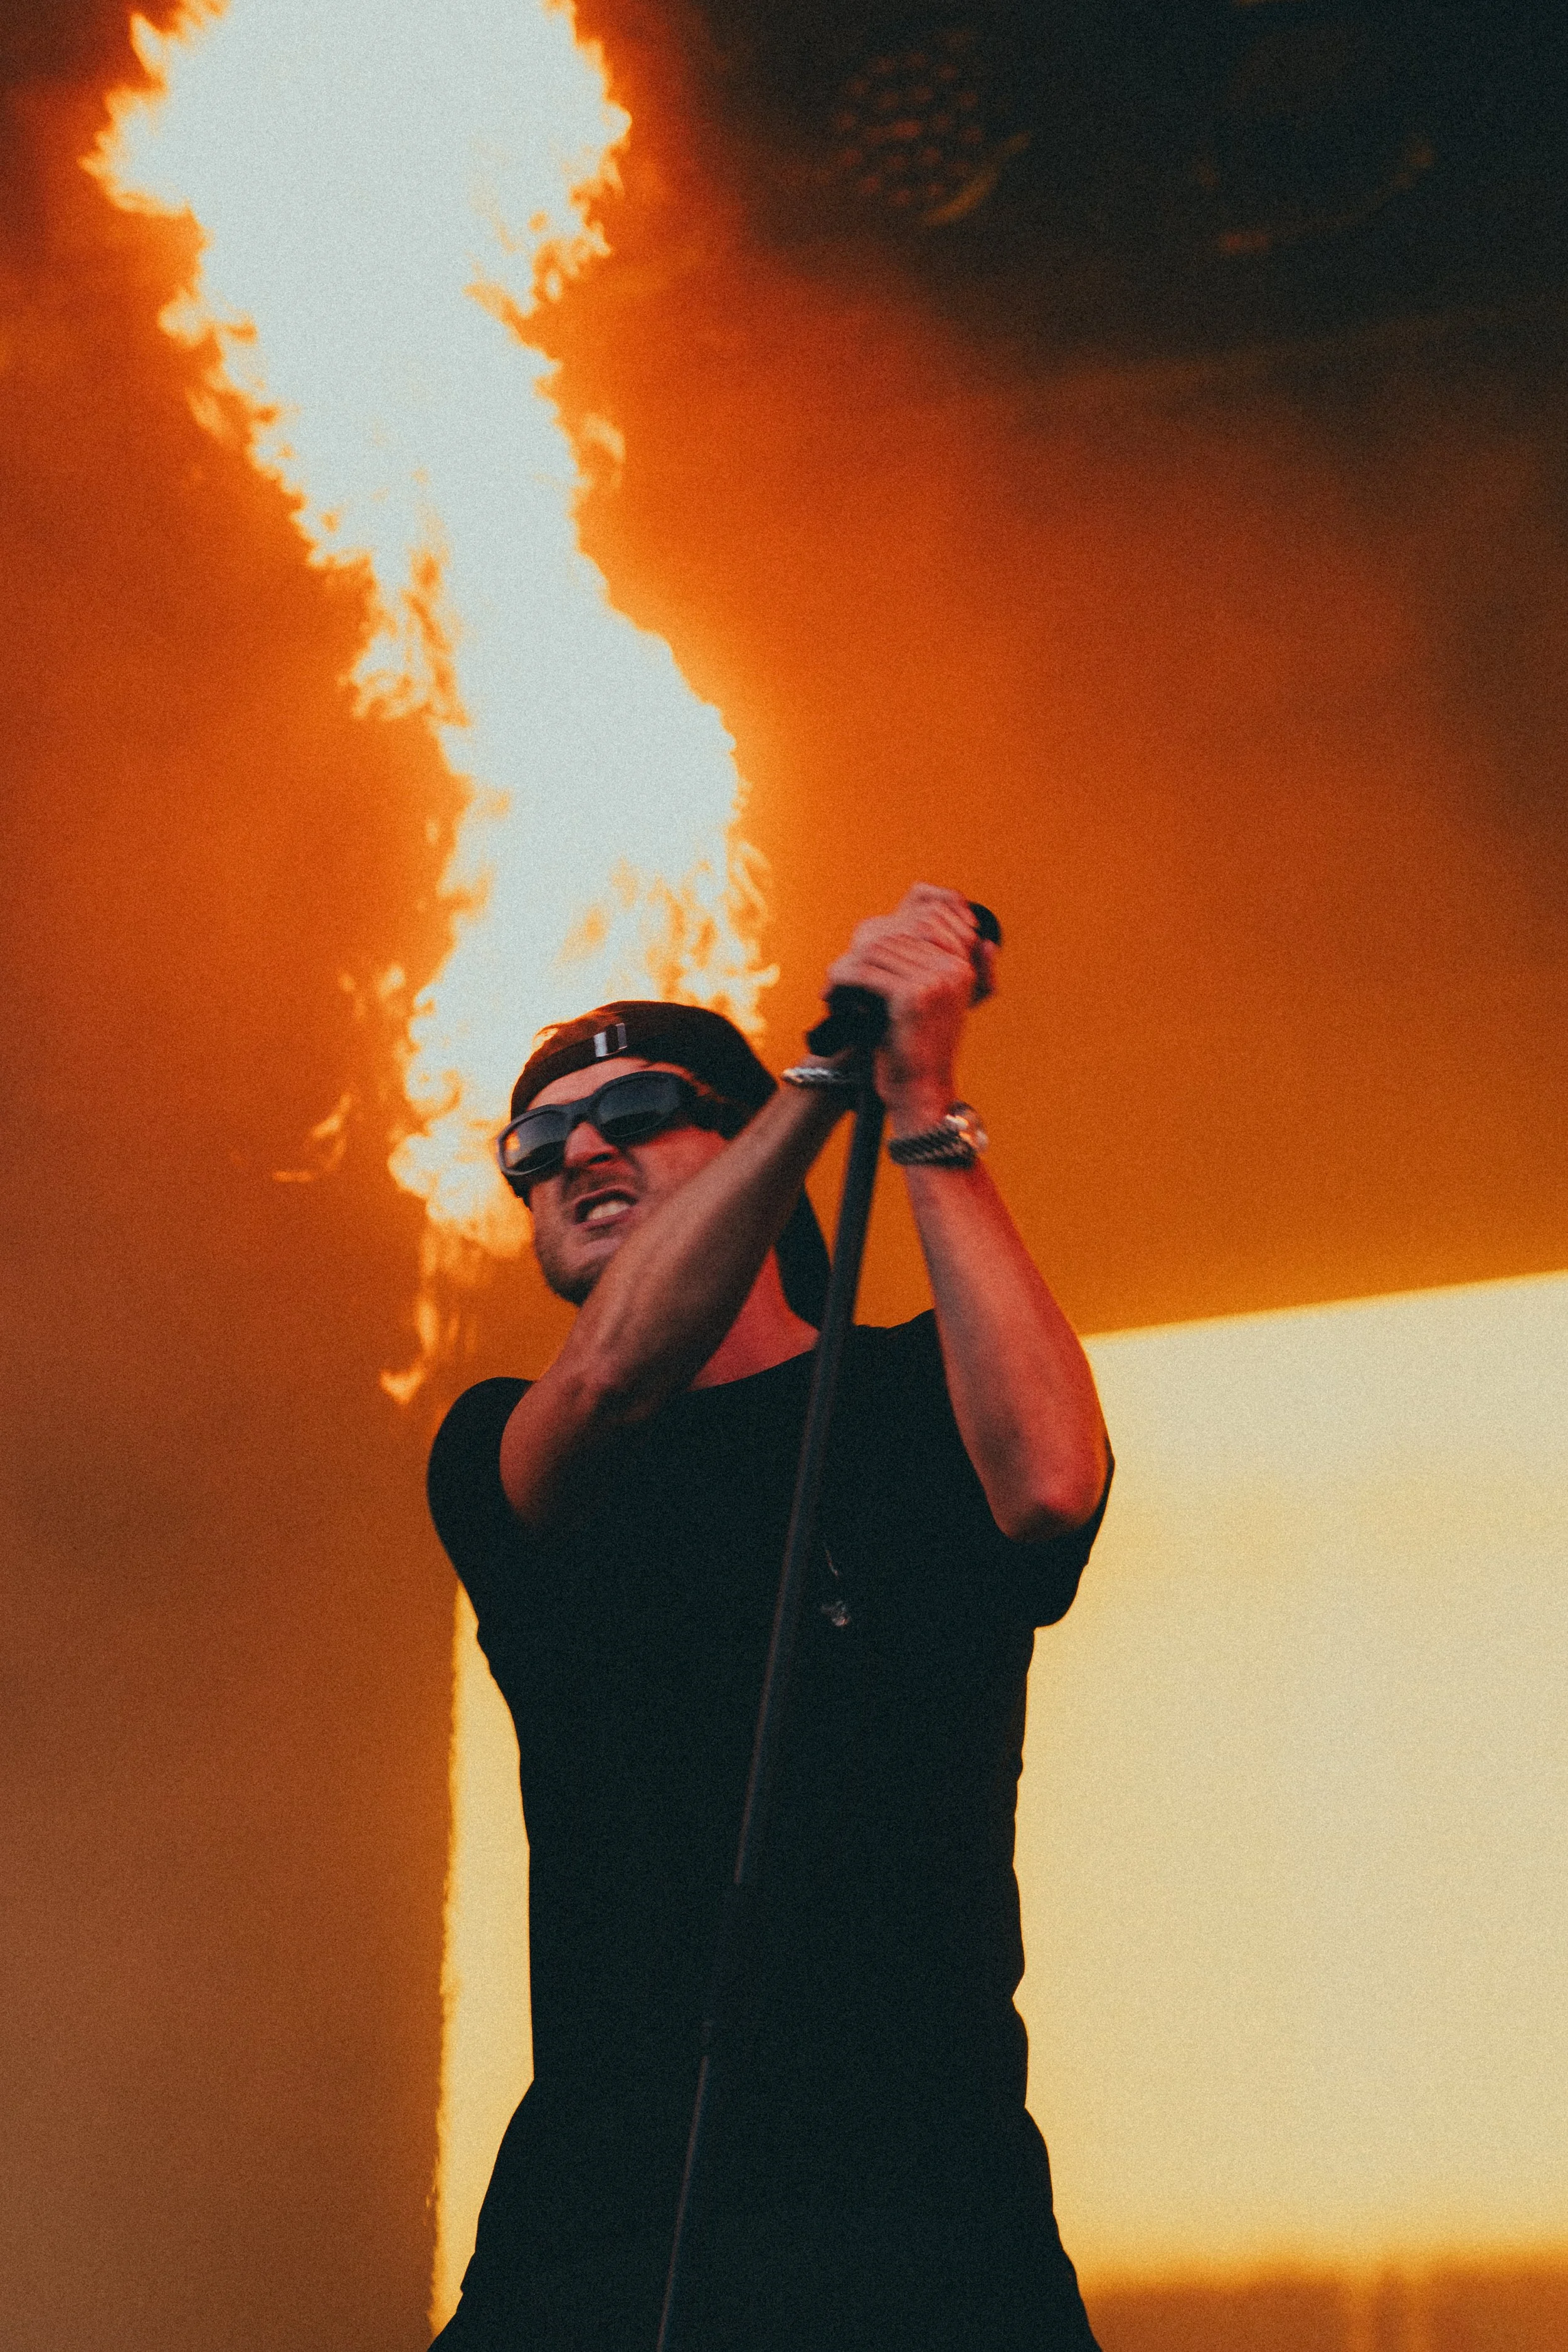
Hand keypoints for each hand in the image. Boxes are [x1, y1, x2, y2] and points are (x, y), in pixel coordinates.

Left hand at [822, 884, 995, 1126]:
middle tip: (835, 983)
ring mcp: (937, 980)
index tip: (855, 967)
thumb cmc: (913, 1048)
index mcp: (960, 964)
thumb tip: (905, 920)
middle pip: (888, 938)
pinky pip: (864, 973)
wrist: (920, 1092)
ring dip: (843, 971)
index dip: (874, 943)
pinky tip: (831, 998)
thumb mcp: (922, 1000)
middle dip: (855, 958)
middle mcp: (953, 968)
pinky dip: (840, 982)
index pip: (910, 928)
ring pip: (872, 952)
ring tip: (832, 992)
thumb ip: (917, 963)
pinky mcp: (914, 996)